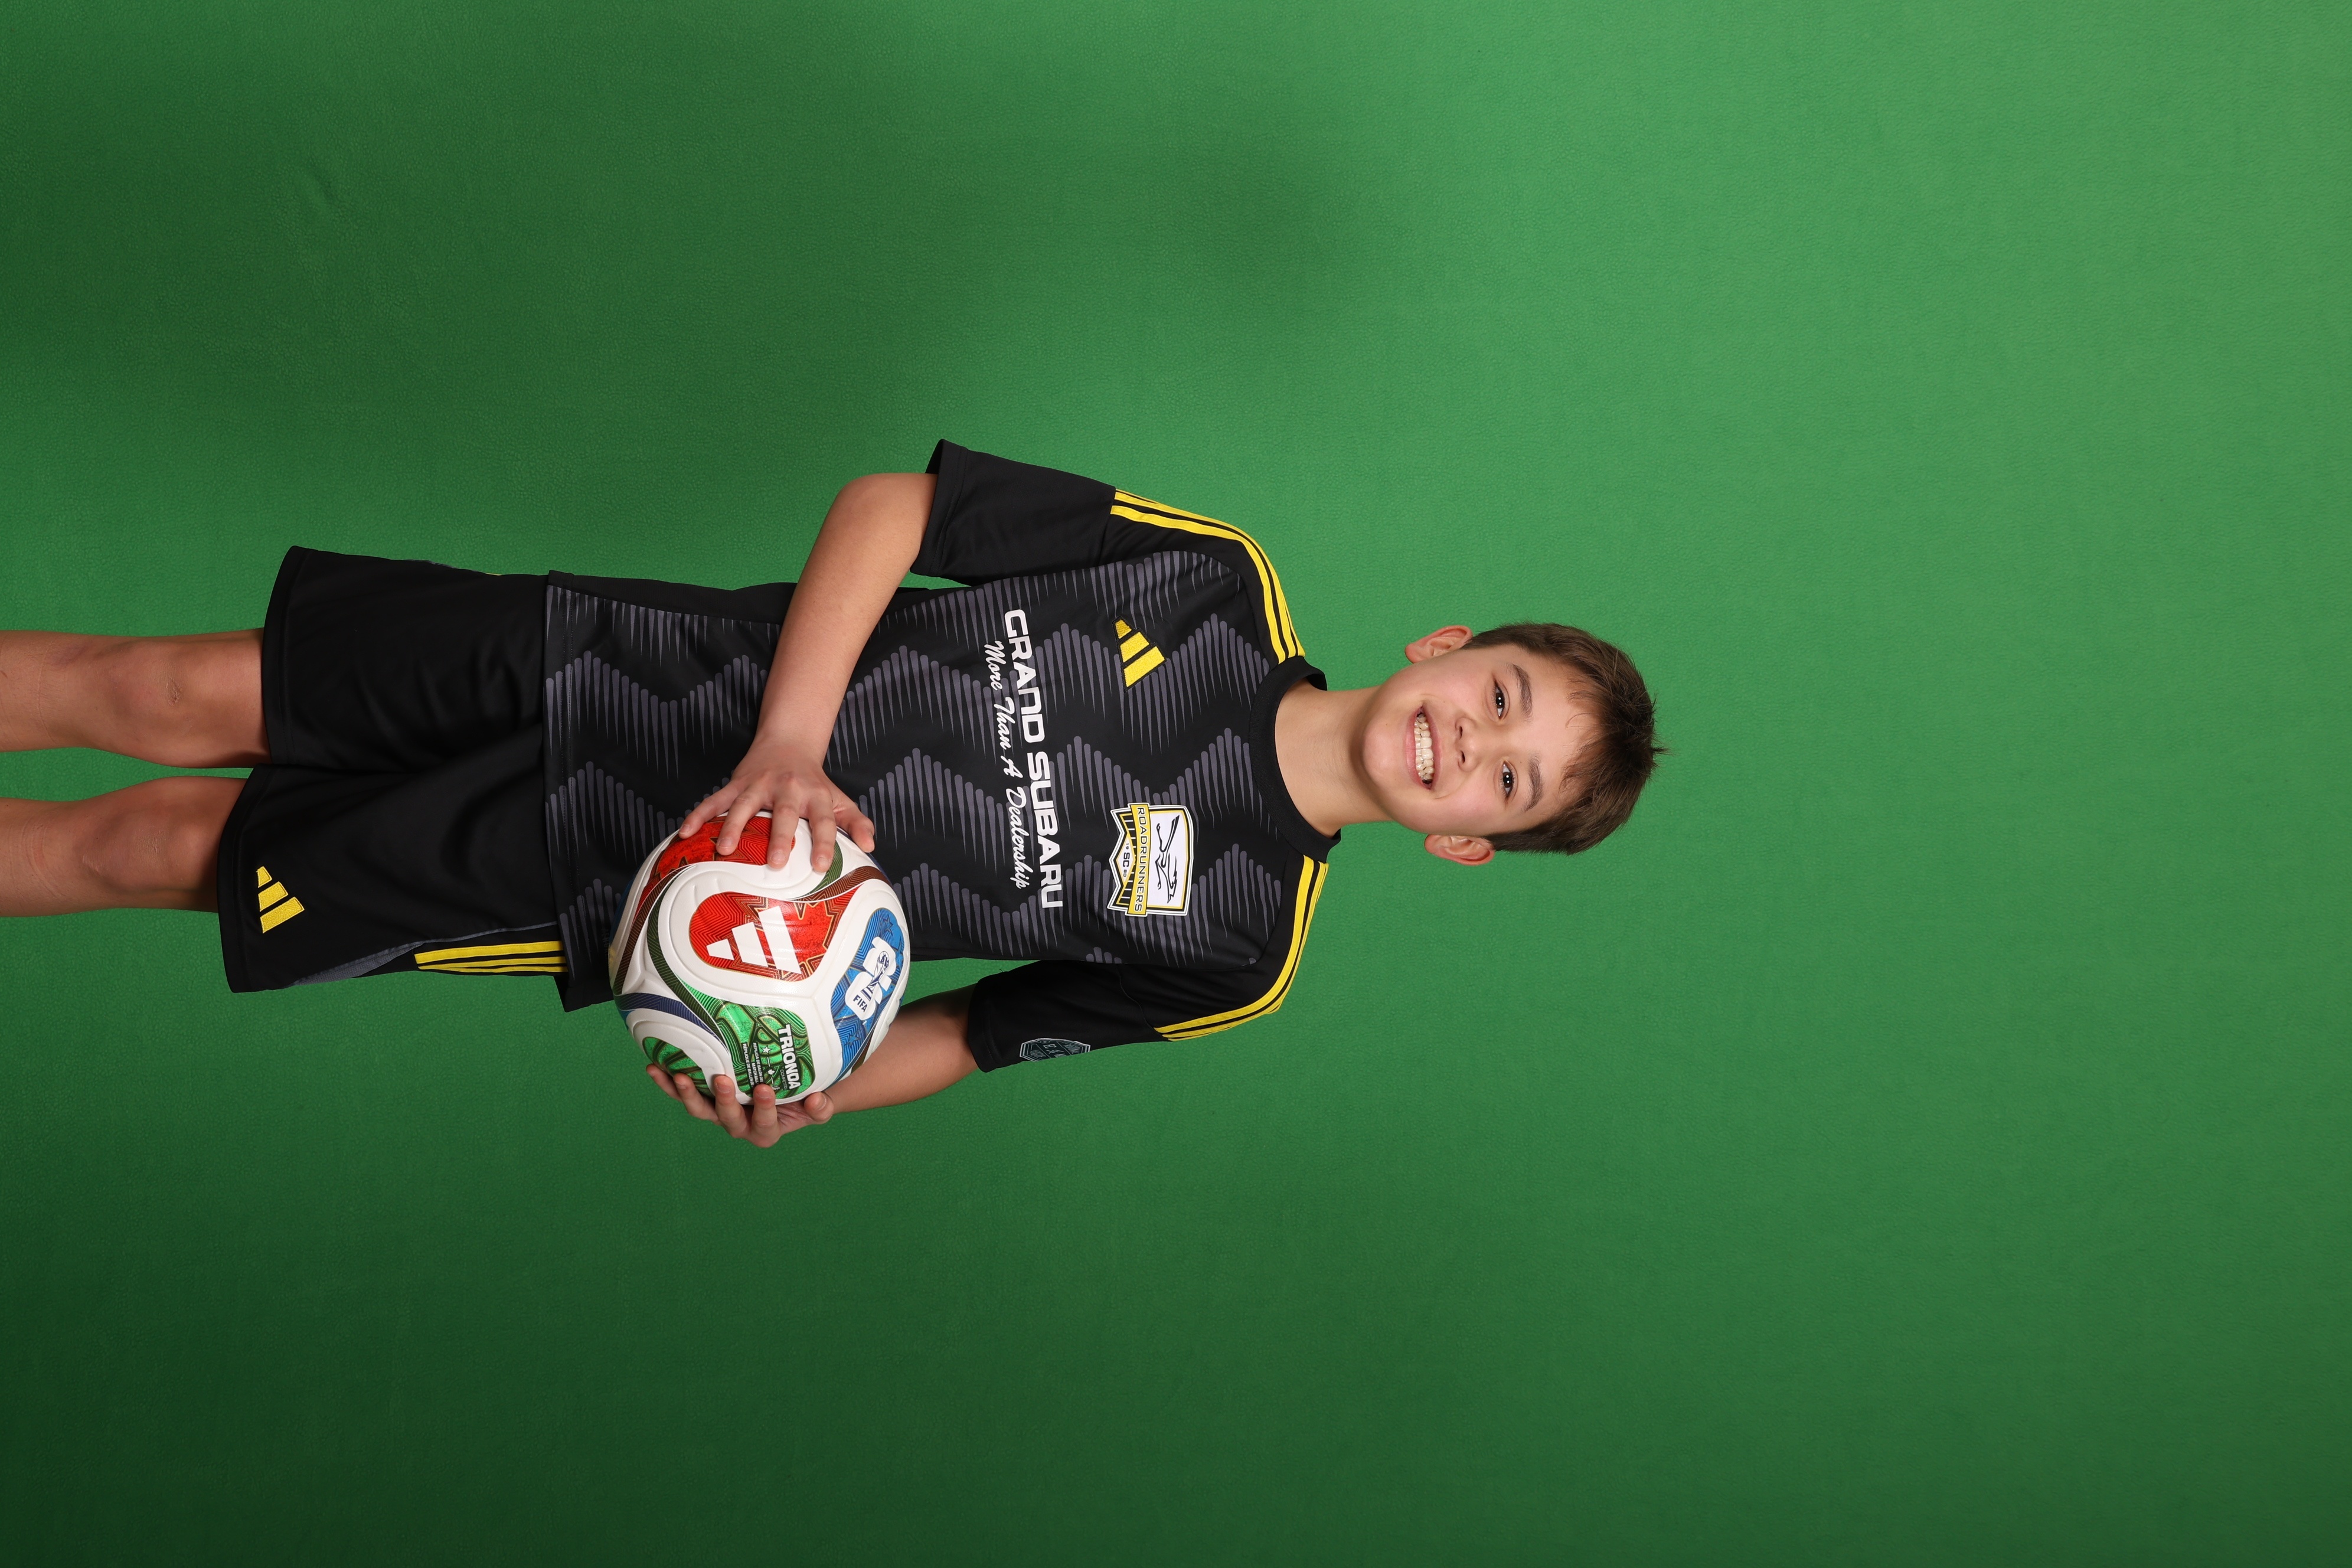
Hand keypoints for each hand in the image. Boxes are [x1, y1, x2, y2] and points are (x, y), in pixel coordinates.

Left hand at [646, 1066, 834, 1147]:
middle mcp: (739, 1125)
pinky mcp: (704, 1098)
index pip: (764, 1123)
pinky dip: (668, 1082)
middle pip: (727, 1119)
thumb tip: (815, 1101)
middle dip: (723, 1100)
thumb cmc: (804, 1098)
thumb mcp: (819, 1106)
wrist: (787, 1094)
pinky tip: (654, 1067)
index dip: (764, 1109)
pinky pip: (683, 1092)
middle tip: (723, 1080)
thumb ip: (820, 1108)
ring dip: (686, 1094)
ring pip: (699, 1109)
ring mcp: (718, 1112)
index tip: (766, 1088)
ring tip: (676, 1075)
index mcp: (766, 1131)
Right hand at [676, 736, 875, 868]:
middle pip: (783, 813)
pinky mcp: (736, 784)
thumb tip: (871, 847)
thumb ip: (856, 823)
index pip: (823, 820)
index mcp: (816, 795)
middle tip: (774, 863)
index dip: (823, 841)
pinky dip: (699, 815)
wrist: (788, 743)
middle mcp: (788, 788)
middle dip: (778, 837)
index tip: (821, 866)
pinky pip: (714, 800)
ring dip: (734, 826)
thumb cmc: (815, 783)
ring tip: (725, 850)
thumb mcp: (840, 800)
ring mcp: (758, 785)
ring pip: (744, 805)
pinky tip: (685, 832)